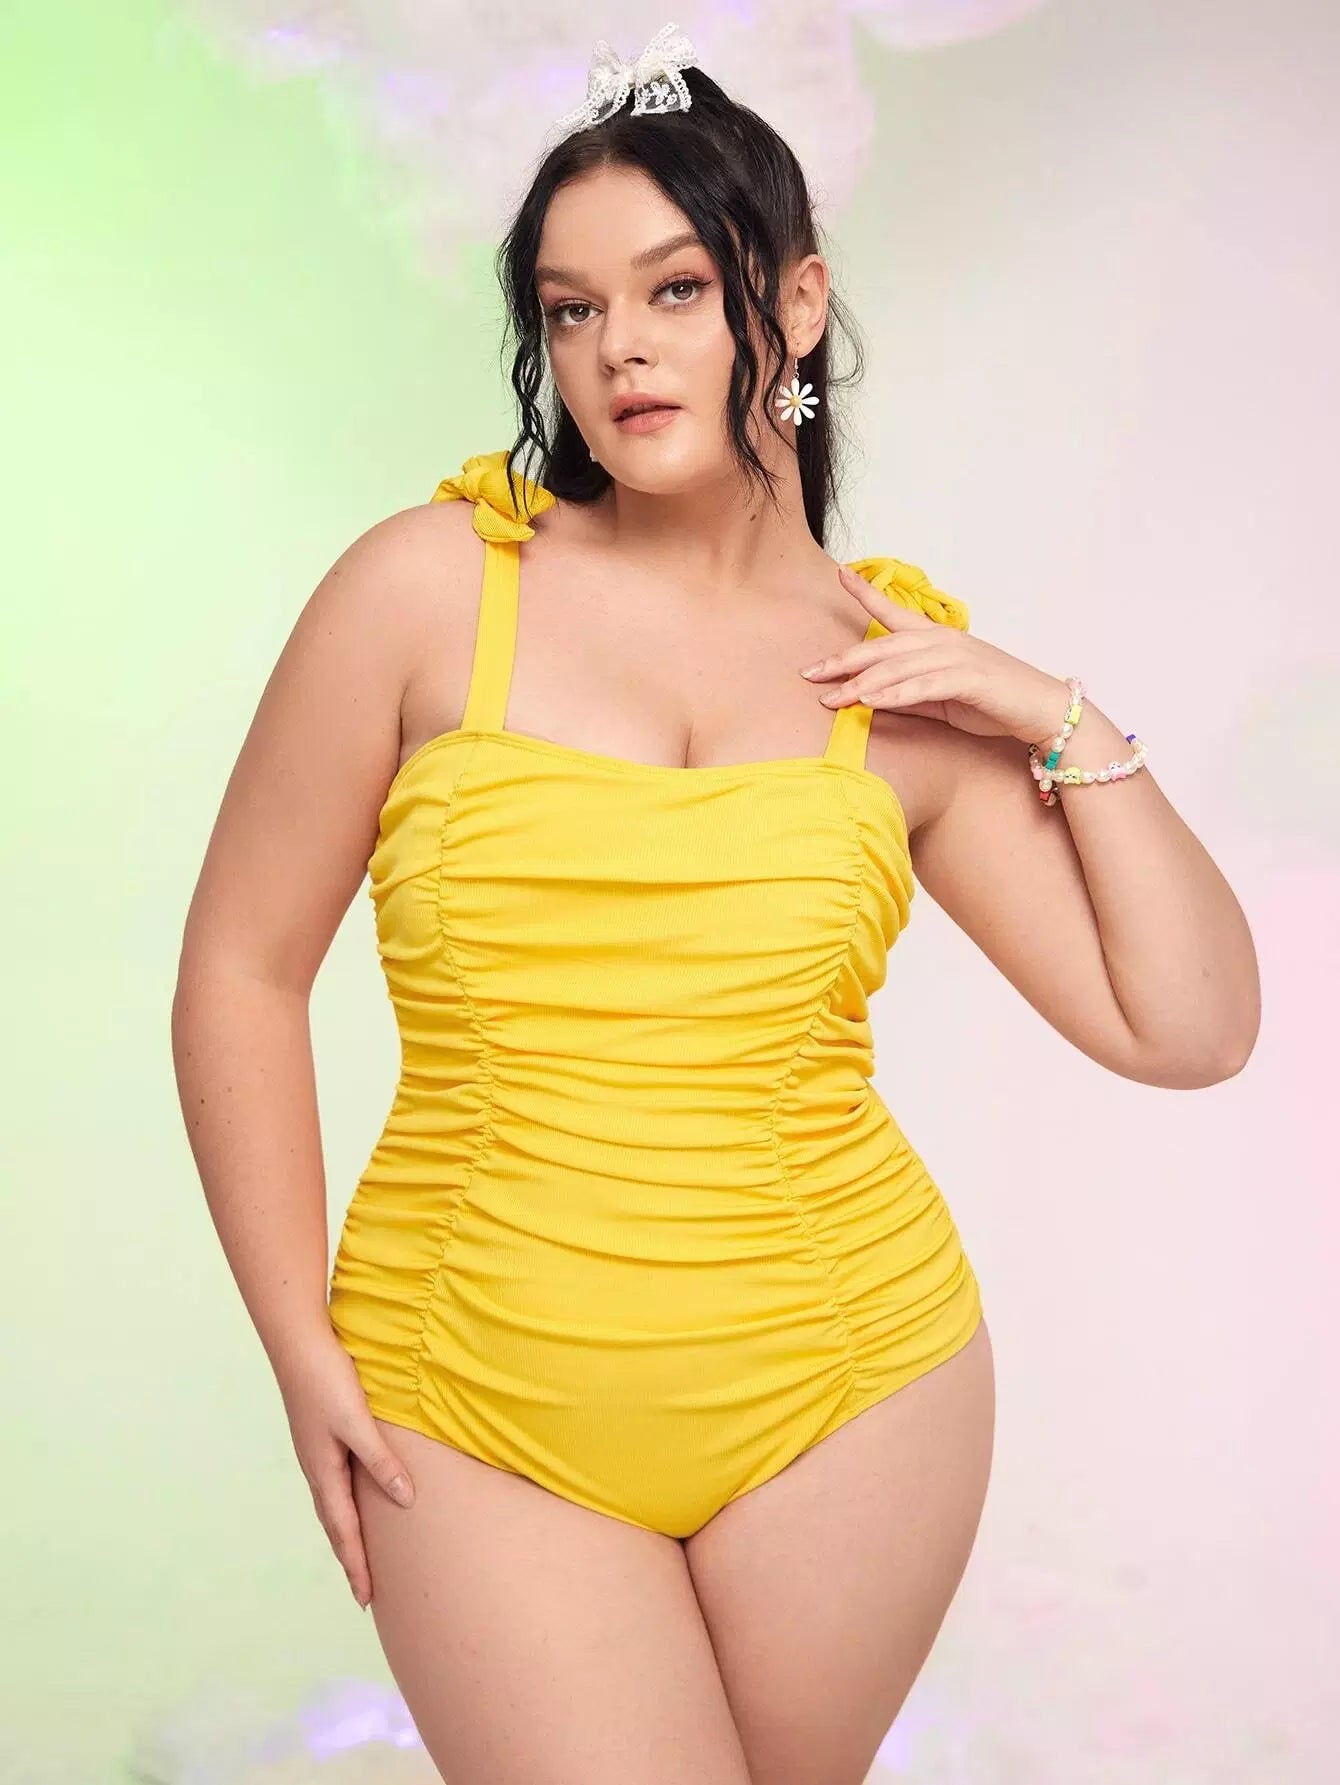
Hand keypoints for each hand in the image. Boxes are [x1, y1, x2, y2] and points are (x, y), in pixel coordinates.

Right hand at [276, 1325, 415, 1609]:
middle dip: (350, 1558)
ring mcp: (316, 1452)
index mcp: (324, 1471)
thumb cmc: (327, 1380)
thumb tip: (405, 1499)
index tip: (367, 1599)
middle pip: (335, 1524)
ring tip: (360, 1555)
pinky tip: (354, 1497)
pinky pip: (335, 1483)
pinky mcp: (321, 1435)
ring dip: (347, 1533)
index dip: (357, 1564)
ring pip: (333, 1504)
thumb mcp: (357, 1423)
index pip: (344, 1530)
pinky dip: (345, 1504)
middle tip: (365, 1592)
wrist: (298, 1342)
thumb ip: (380, 1460)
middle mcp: (317, 1467)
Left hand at [800, 564, 1072, 746]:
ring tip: (831, 698)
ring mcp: (957, 657)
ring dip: (861, 683)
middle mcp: (943, 641)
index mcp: (936, 639)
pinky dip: (895, 694)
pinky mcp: (968, 679)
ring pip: (898, 667)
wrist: (1041, 711)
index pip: (895, 612)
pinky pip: (923, 686)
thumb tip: (869, 700)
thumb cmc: (992, 704)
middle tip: (810, 672)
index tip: (841, 574)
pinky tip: (871, 703)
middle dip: (844, 660)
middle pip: (883, 646)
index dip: (867, 593)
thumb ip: (907, 696)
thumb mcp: (941, 701)